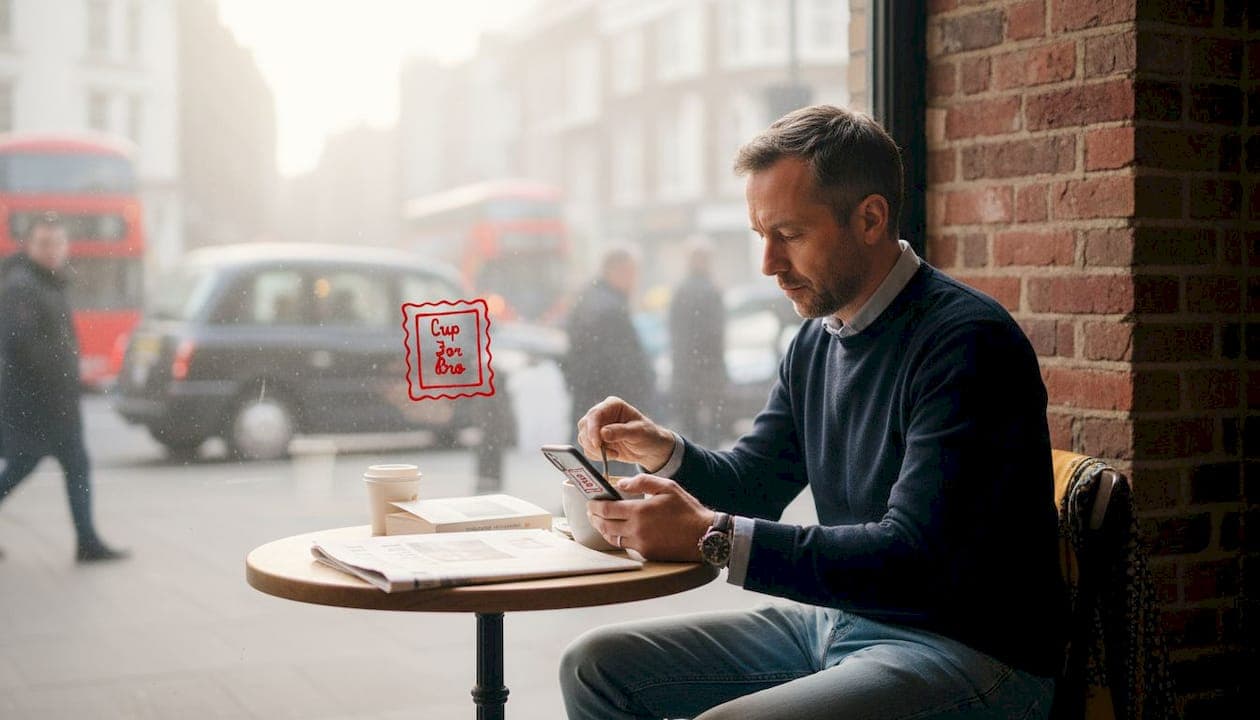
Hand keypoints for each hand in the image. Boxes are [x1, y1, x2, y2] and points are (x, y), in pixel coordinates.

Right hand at [576, 396, 674, 471]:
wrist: (650, 449)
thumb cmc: (648, 435)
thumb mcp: (639, 433)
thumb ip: (621, 432)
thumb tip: (603, 433)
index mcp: (613, 405)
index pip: (595, 414)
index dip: (593, 429)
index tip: (597, 444)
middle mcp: (602, 413)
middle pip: (585, 426)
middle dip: (593, 442)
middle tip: (608, 453)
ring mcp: (597, 426)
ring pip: (583, 438)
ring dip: (595, 450)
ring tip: (614, 454)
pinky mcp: (596, 439)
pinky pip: (587, 448)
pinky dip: (596, 455)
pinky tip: (612, 455)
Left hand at [587, 474, 714, 561]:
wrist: (704, 536)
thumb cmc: (687, 510)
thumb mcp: (667, 487)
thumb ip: (642, 482)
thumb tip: (620, 484)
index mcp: (639, 511)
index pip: (607, 509)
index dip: (595, 506)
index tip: (590, 502)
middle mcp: (636, 530)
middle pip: (605, 525)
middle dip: (595, 518)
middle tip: (591, 512)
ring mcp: (641, 544)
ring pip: (613, 538)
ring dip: (604, 530)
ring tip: (601, 522)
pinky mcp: (647, 554)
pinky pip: (627, 546)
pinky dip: (619, 538)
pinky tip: (619, 532)